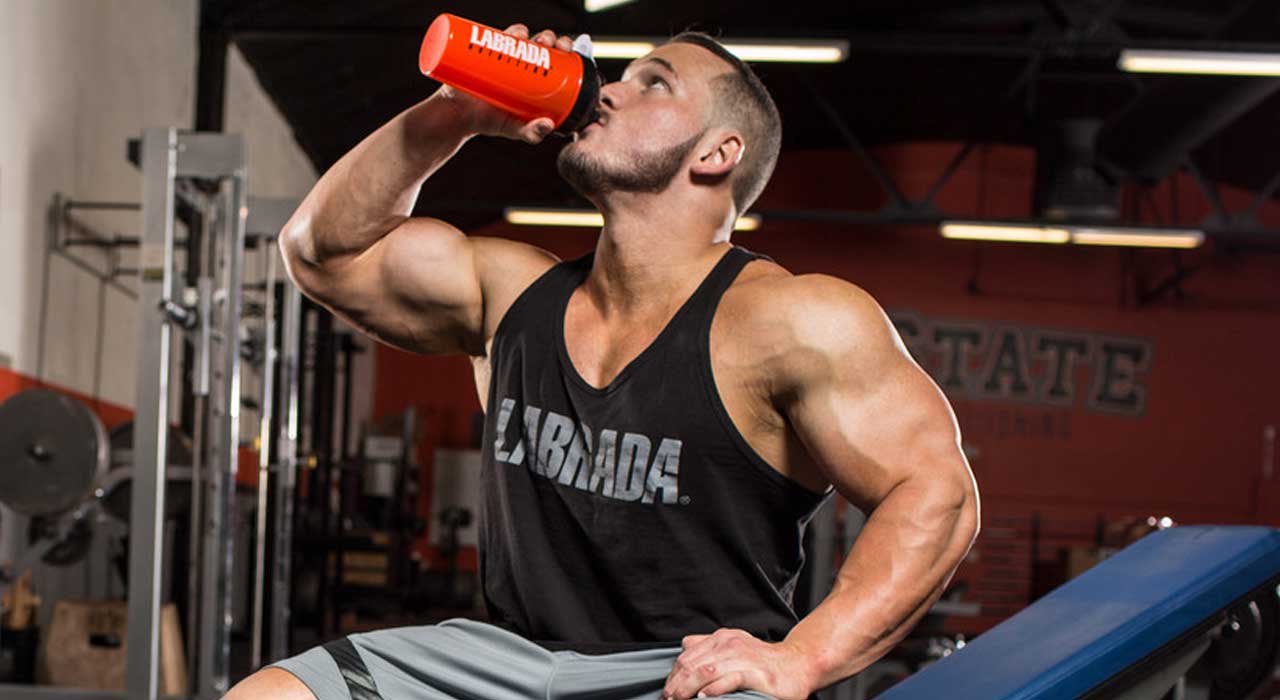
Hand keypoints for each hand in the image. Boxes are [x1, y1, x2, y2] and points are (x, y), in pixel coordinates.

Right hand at [435, 23, 573, 143]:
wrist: (457, 116)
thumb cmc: (490, 122)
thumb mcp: (515, 129)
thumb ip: (531, 132)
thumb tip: (548, 125)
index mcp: (534, 79)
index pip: (554, 59)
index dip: (565, 49)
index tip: (567, 50)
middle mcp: (520, 64)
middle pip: (540, 43)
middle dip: (550, 38)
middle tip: (550, 44)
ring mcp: (502, 56)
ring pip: (521, 36)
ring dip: (532, 32)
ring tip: (531, 40)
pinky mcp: (485, 51)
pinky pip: (499, 35)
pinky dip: (511, 31)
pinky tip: (518, 34)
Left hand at [661, 629, 818, 699]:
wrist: (798, 665)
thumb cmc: (764, 661)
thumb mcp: (735, 646)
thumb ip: (710, 646)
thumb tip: (685, 645)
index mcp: (722, 638)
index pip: (687, 656)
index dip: (673, 675)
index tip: (667, 691)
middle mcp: (730, 644)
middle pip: (693, 664)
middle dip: (676, 684)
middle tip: (668, 698)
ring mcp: (743, 658)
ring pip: (706, 670)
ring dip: (688, 688)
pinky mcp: (756, 674)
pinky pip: (730, 679)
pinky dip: (714, 688)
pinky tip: (704, 697)